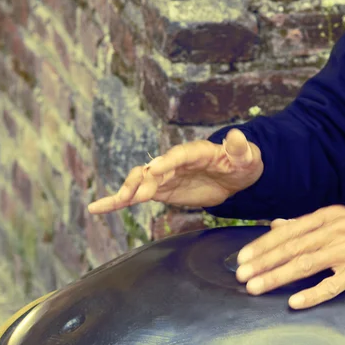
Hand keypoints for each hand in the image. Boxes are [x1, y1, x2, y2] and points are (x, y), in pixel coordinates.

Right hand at [87, 129, 263, 213]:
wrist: (235, 176)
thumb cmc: (243, 162)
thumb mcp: (247, 156)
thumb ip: (240, 148)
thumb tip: (237, 136)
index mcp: (196, 152)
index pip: (180, 155)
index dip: (167, 162)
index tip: (156, 169)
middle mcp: (175, 162)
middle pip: (153, 169)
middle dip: (141, 180)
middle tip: (131, 194)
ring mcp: (165, 176)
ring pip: (140, 182)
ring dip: (127, 191)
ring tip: (113, 203)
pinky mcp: (160, 190)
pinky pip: (137, 196)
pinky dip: (117, 202)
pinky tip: (97, 208)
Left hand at [235, 206, 344, 308]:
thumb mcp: (342, 225)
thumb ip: (308, 226)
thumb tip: (277, 224)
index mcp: (329, 216)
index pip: (288, 231)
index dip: (262, 245)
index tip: (241, 258)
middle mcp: (336, 229)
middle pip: (292, 247)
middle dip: (263, 262)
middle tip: (240, 276)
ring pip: (305, 264)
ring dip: (277, 277)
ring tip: (255, 288)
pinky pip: (332, 284)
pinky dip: (312, 294)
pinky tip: (294, 303)